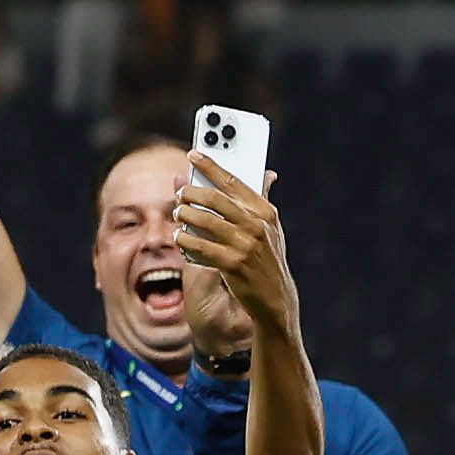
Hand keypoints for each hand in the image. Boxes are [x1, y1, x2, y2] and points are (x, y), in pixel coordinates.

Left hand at [167, 160, 297, 340]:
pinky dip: (187, 241)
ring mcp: (246, 245)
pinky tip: (180, 238)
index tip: (194, 154)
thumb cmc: (267, 260)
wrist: (275, 300)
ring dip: (185, 216)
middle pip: (215, 198)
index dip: (211, 165)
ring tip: (178, 215)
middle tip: (180, 194)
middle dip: (192, 193)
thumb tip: (267, 173)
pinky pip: (201, 247)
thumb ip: (262, 199)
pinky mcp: (233, 264)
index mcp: (265, 211)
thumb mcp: (270, 228)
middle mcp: (257, 225)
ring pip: (204, 221)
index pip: (234, 181)